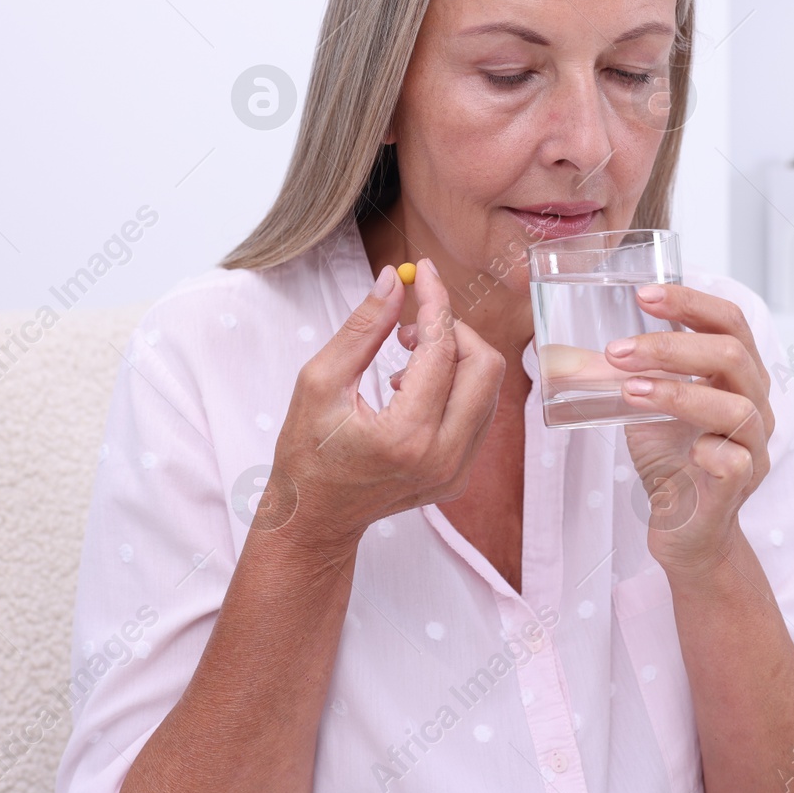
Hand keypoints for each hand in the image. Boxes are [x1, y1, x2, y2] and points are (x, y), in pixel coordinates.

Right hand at [268, 258, 505, 555]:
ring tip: (404, 358)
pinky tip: (413, 388)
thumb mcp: (320, 382)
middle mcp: (443, 457)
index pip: (441, 348)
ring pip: (487, 388)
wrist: (314, 521)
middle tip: (410, 326)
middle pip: (484, 366)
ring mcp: (457, 470)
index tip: (422, 271)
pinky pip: (478, 412)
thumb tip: (394, 279)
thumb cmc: (306, 454)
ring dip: (454, 357)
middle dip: (453, 329)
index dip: (434, 301)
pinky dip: (454, 385)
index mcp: (407, 436)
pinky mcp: (460, 475)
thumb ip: (363, 329)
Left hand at [606, 283, 775, 580]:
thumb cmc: (670, 460)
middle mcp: (755, 404)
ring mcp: (753, 446)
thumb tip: (570, 347)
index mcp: (737, 375)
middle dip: (670, 346)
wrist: (684, 528)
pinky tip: (682, 450)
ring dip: (677, 392)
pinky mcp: (741, 484)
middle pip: (732, 354)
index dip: (690, 302)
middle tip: (619, 350)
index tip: (644, 295)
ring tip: (629, 390)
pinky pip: (733, 460)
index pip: (729, 321)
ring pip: (735, 405)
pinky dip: (704, 448)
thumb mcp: (644, 406)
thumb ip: (627, 373)